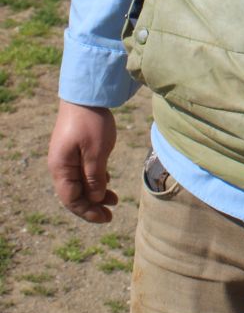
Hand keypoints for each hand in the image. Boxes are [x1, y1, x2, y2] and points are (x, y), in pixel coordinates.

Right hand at [48, 101, 117, 222]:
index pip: (71, 199)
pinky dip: (95, 178)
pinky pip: (83, 170)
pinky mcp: (75, 147)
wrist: (86, 94)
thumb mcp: (96, 152)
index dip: (88, 212)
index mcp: (61, 168)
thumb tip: (94, 199)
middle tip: (111, 214)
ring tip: (114, 199)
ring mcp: (66, 156)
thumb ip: (95, 177)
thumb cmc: (91, 122)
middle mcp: (60, 165)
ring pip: (80, 182)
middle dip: (92, 205)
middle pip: (74, 193)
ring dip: (95, 192)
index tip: (106, 218)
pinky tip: (108, 180)